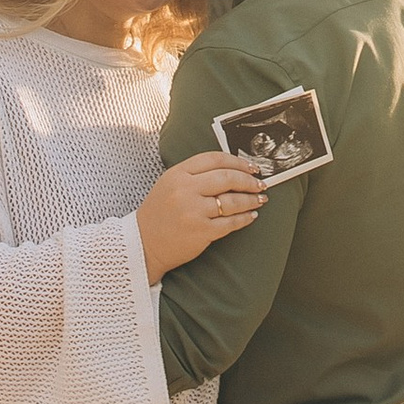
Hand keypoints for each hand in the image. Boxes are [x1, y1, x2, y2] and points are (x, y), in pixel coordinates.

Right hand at [136, 152, 267, 279]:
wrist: (143, 244)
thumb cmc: (158, 213)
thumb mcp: (169, 184)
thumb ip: (194, 174)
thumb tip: (230, 169)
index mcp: (177, 174)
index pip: (214, 159)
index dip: (237, 161)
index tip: (251, 167)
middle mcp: (185, 190)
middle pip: (227, 178)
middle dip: (249, 180)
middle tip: (260, 183)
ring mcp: (193, 211)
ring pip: (232, 201)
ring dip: (251, 199)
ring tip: (260, 199)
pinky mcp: (201, 232)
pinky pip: (230, 222)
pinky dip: (244, 218)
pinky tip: (251, 215)